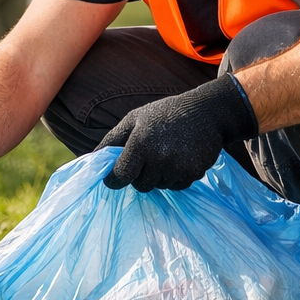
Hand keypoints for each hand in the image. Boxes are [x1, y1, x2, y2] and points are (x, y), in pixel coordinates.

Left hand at [99, 75, 258, 190]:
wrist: (206, 112)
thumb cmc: (165, 114)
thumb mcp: (134, 119)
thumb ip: (112, 139)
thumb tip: (92, 158)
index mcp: (140, 143)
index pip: (121, 175)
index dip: (114, 180)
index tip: (112, 179)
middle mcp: (159, 158)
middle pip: (140, 185)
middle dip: (138, 176)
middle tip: (145, 159)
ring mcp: (178, 167)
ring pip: (158, 186)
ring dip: (157, 176)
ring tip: (165, 154)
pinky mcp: (194, 174)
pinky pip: (176, 186)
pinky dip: (173, 177)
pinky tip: (178, 159)